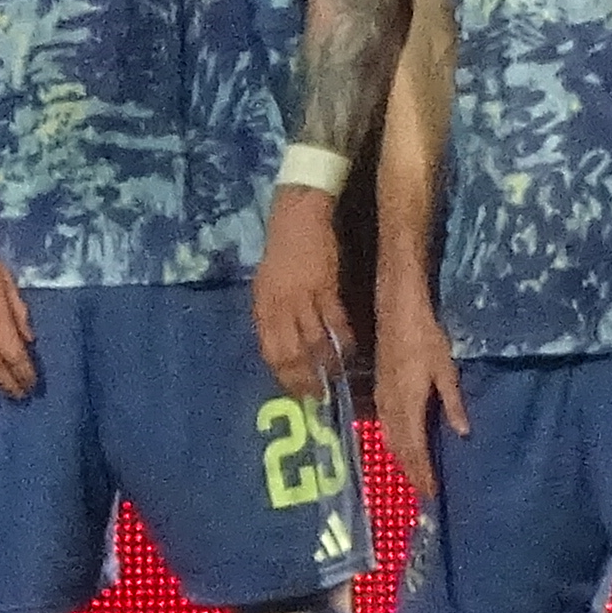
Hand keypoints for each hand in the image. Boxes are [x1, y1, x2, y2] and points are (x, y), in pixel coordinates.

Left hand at [252, 186, 351, 401]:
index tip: (296, 392)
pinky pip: (334, 321)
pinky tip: (349, 351)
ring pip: (314, 340)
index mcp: (262, 306)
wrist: (297, 217)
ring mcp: (302, 296)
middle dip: (304, 377)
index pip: (270, 350)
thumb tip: (285, 347)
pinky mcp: (325, 286)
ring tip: (336, 378)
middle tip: (319, 394)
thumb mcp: (266, 286)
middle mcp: (279, 306)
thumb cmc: (281, 253)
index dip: (283, 375)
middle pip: (291, 352)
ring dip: (326, 363)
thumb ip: (274, 315)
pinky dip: (342, 339)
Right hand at [377, 285, 464, 511]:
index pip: (414, 449)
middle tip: (424, 493)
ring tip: (413, 476)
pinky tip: (400, 447)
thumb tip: (463, 434)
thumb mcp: (445, 369)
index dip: (423, 472)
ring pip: (390, 440)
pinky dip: (394, 444)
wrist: (397, 310)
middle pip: (399, 449)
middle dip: (412, 472)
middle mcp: (391, 407)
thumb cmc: (425, 336)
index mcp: (408, 405)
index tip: (432, 493)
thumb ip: (453, 403)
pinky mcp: (379, 391)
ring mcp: (382, 399)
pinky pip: (385, 427)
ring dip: (402, 461)